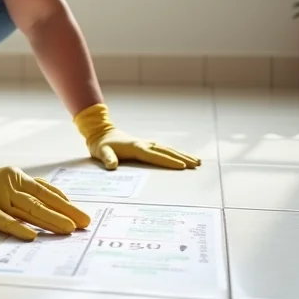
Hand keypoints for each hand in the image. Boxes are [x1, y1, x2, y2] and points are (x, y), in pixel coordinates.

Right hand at [0, 152, 89, 240]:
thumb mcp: (7, 182)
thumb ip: (29, 191)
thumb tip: (57, 201)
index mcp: (18, 177)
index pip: (47, 192)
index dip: (66, 204)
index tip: (82, 216)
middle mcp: (10, 184)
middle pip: (41, 200)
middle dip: (65, 213)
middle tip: (83, 224)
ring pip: (27, 209)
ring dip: (49, 220)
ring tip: (67, 229)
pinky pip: (2, 220)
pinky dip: (17, 228)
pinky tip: (31, 235)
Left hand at [74, 103, 201, 170]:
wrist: (101, 133)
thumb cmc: (101, 145)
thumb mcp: (102, 152)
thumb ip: (107, 159)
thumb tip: (112, 166)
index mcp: (136, 147)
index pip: (155, 156)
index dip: (168, 161)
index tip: (182, 166)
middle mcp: (144, 144)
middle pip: (166, 151)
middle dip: (182, 158)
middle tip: (197, 165)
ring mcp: (146, 144)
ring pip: (168, 149)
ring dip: (182, 155)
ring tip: (197, 161)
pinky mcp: (146, 145)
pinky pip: (164, 149)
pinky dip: (175, 153)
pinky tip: (183, 157)